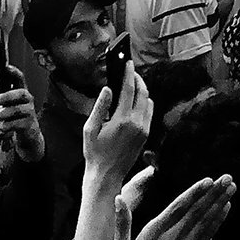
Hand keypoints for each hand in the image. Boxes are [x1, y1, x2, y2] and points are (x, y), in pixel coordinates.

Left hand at [0, 69, 46, 163]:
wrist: (28, 134)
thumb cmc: (15, 116)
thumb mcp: (9, 103)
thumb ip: (2, 92)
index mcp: (21, 92)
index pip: (20, 79)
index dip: (14, 72)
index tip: (6, 68)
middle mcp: (28, 100)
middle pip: (21, 93)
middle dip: (7, 96)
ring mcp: (30, 112)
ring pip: (19, 109)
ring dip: (6, 112)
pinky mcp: (29, 125)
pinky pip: (19, 123)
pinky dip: (9, 125)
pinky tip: (3, 128)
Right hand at [84, 64, 151, 181]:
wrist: (106, 176)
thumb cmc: (95, 153)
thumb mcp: (90, 129)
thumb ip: (99, 107)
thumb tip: (107, 88)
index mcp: (122, 120)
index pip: (129, 89)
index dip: (129, 73)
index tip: (128, 63)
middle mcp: (137, 123)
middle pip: (143, 92)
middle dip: (138, 79)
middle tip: (130, 72)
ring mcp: (144, 129)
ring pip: (149, 101)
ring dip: (142, 90)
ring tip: (131, 85)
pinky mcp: (146, 135)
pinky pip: (149, 112)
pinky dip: (144, 102)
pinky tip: (135, 102)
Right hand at [112, 165, 233, 239]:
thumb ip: (122, 223)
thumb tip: (118, 199)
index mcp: (154, 233)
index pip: (178, 207)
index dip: (194, 192)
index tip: (208, 180)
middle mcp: (172, 239)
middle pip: (197, 212)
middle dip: (213, 193)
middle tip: (227, 178)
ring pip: (205, 222)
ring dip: (219, 204)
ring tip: (231, 189)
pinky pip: (207, 237)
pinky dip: (217, 222)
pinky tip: (225, 210)